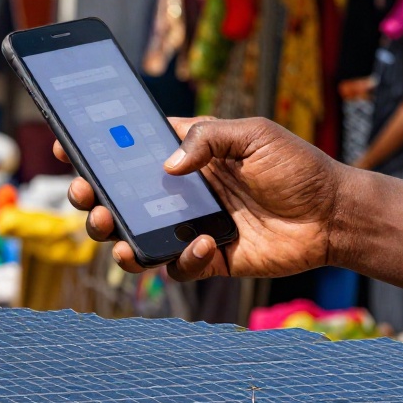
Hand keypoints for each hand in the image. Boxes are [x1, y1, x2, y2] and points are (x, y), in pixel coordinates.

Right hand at [57, 116, 344, 280]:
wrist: (334, 217)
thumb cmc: (298, 168)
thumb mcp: (255, 135)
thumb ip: (208, 139)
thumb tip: (166, 167)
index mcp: (186, 156)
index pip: (130, 150)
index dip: (95, 150)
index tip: (67, 148)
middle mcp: (179, 192)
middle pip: (117, 196)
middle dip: (91, 198)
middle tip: (87, 197)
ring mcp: (188, 227)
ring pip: (132, 237)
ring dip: (114, 236)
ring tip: (115, 231)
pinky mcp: (205, 259)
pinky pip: (174, 267)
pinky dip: (180, 260)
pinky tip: (206, 245)